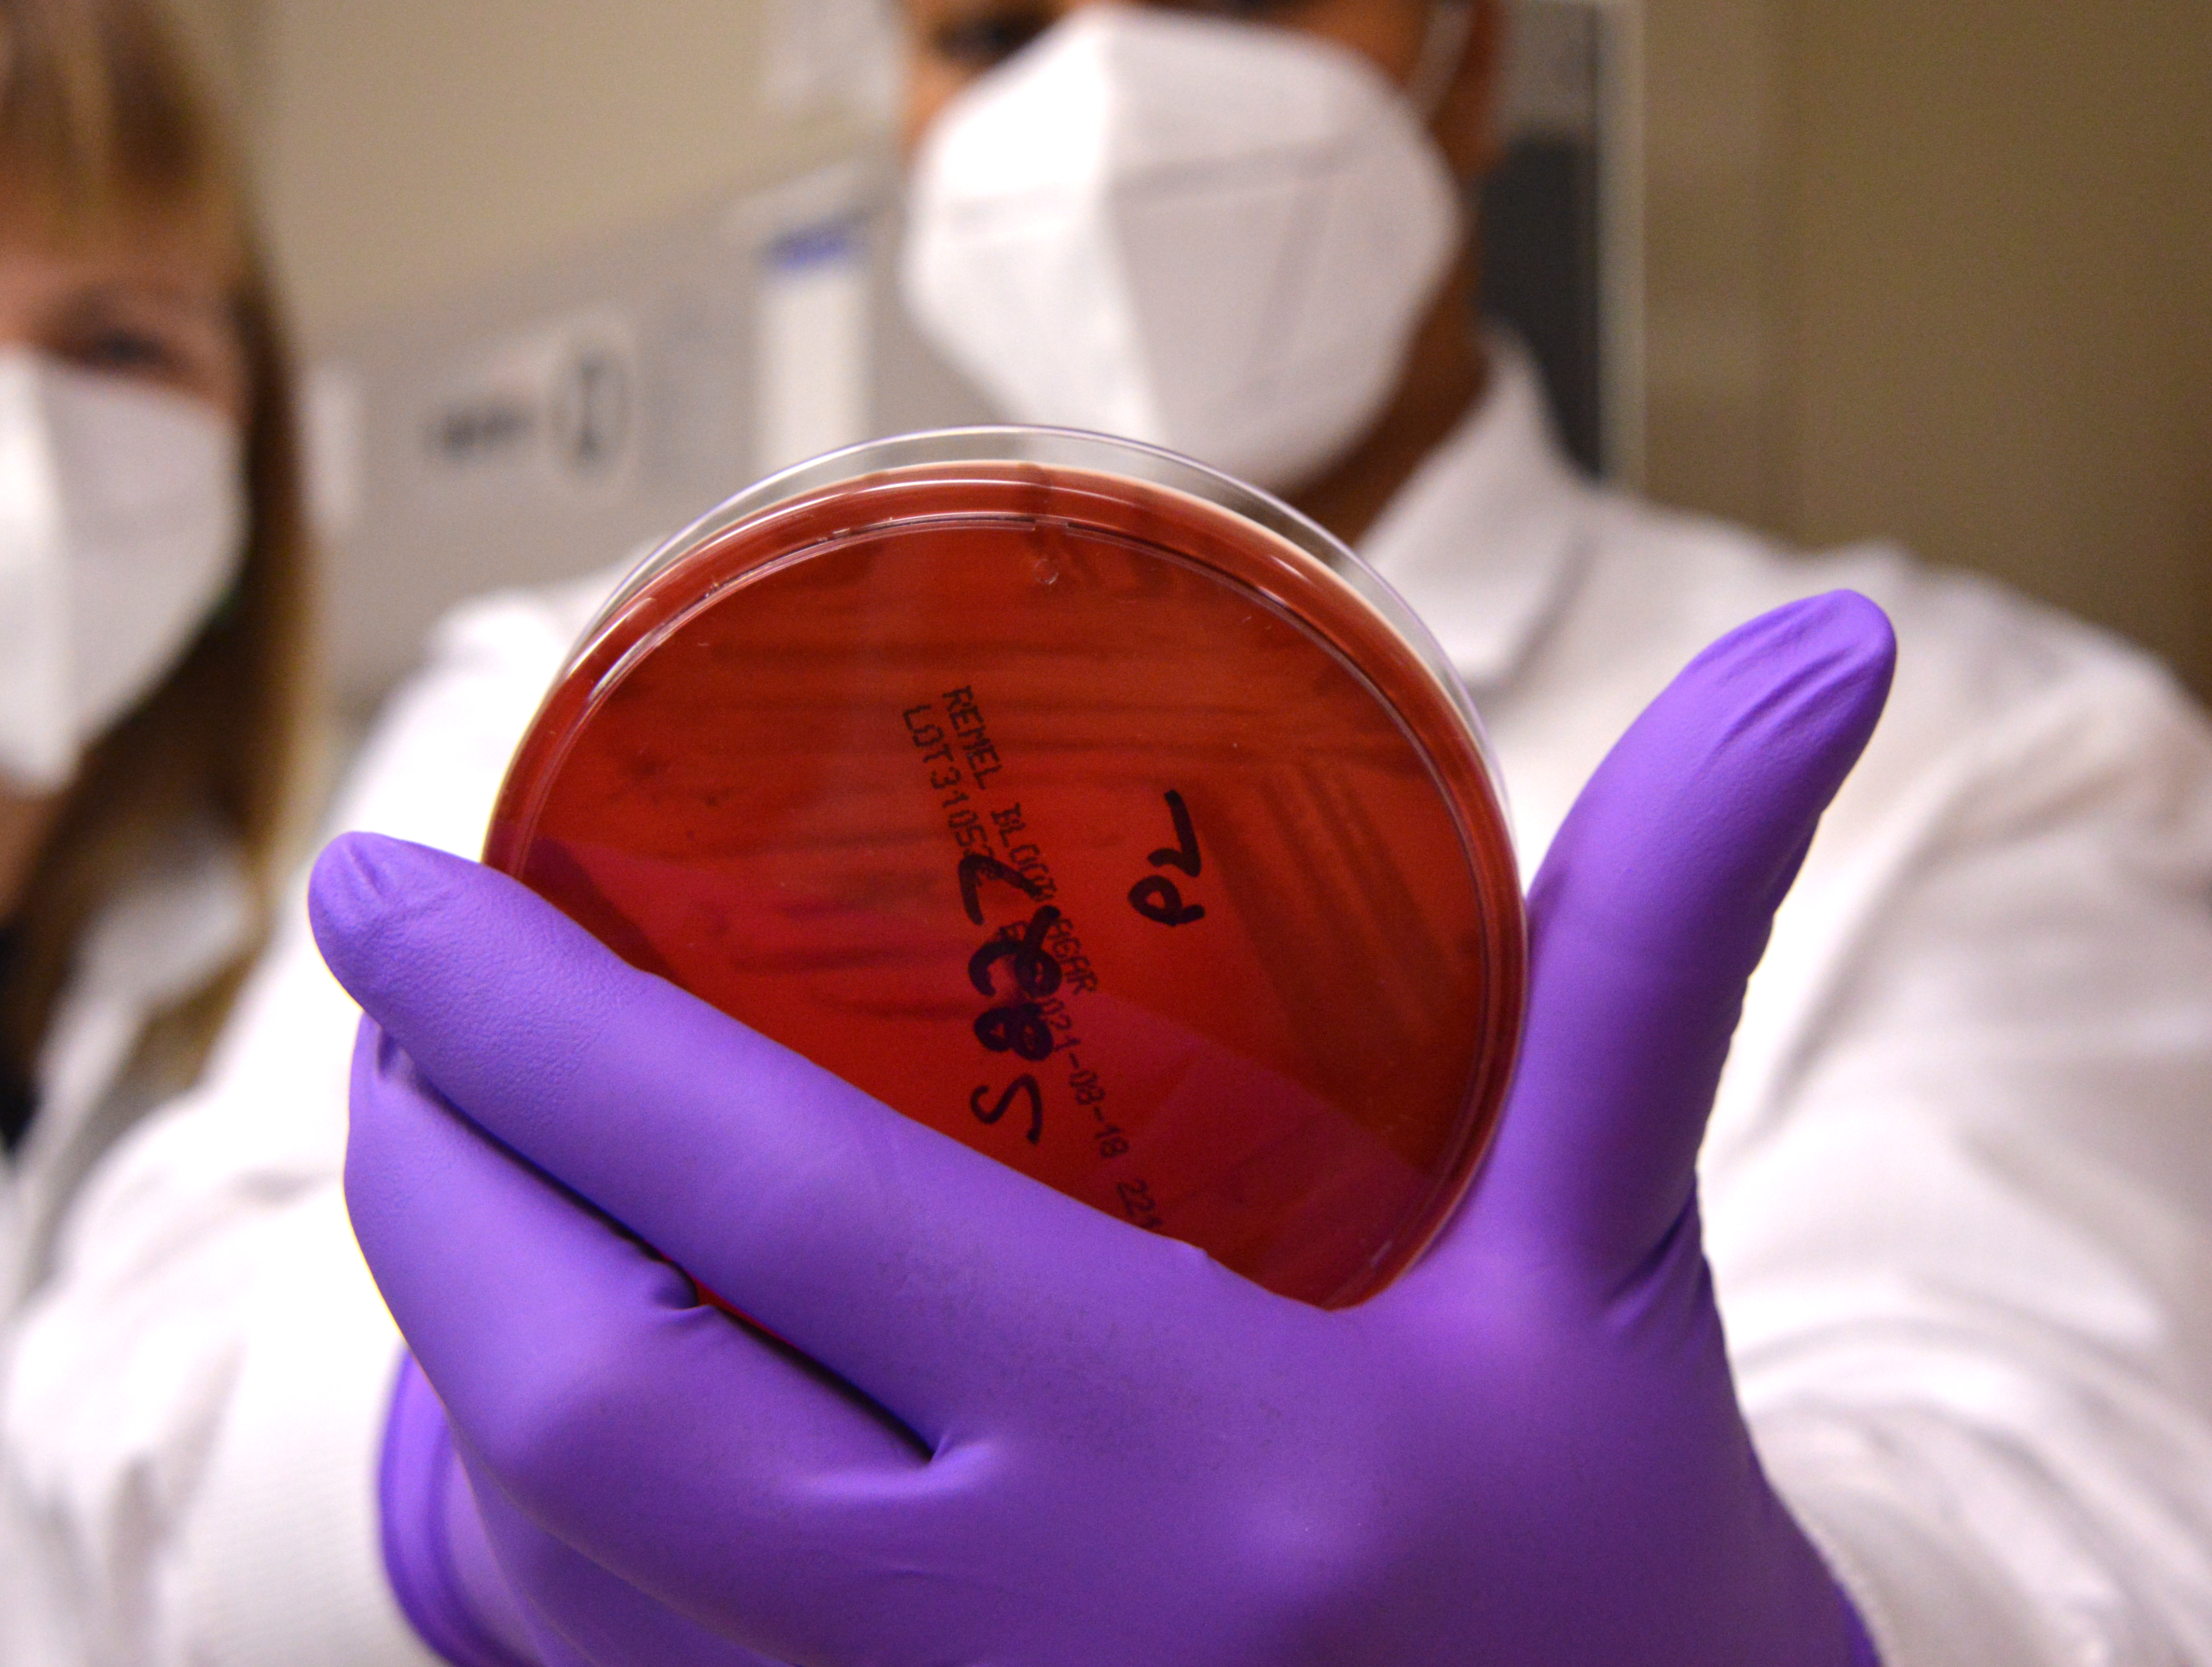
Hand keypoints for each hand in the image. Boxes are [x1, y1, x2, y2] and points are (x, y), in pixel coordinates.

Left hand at [326, 593, 1895, 1666]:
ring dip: (426, 1352)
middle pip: (577, 1394)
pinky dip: (491, 1534)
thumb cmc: (1620, 1563)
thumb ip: (1660, 942)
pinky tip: (496, 1402)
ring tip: (425, 1158)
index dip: (534, 1034)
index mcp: (1180, 1462)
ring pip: (540, 1567)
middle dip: (422, 1181)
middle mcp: (1004, 1642)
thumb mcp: (1619, 1252)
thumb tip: (1825, 644)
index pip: (760, 1210)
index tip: (389, 887)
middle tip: (386, 1004)